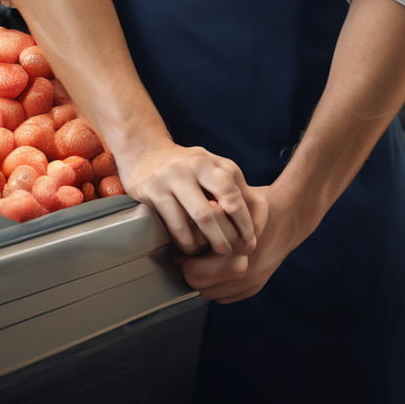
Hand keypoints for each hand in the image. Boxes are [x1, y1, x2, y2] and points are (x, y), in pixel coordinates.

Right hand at [118, 141, 267, 255]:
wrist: (144, 152)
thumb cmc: (185, 168)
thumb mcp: (210, 168)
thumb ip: (233, 187)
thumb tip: (261, 216)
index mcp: (212, 162)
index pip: (236, 195)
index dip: (246, 222)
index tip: (250, 242)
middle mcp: (195, 165)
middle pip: (223, 205)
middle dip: (232, 234)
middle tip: (236, 250)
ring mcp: (173, 177)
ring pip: (201, 217)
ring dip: (212, 241)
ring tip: (217, 251)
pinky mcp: (153, 190)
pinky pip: (177, 225)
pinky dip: (187, 242)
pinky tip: (191, 249)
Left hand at [178, 183, 295, 303]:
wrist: (288, 217)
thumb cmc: (257, 202)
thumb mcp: (232, 198)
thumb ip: (210, 211)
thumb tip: (184, 223)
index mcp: (237, 251)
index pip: (193, 273)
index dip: (185, 258)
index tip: (185, 245)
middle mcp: (246, 272)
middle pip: (200, 286)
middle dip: (192, 270)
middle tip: (190, 253)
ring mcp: (252, 283)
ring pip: (211, 293)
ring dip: (205, 279)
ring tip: (204, 258)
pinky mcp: (255, 287)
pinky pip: (225, 295)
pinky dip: (218, 284)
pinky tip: (218, 265)